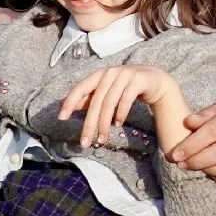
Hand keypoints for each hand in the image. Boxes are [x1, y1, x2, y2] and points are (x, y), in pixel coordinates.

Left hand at [60, 63, 190, 151]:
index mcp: (99, 75)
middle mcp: (110, 72)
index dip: (70, 102)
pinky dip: (121, 113)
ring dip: (105, 123)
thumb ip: (86, 99)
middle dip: (89, 124)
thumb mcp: (104, 93)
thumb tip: (62, 106)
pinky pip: (126, 99)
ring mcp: (125, 74)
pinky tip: (118, 124)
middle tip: (84, 143)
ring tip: (102, 139)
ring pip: (110, 102)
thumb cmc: (125, 87)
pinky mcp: (138, 79)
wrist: (154, 80)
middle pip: (96, 101)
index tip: (61, 118)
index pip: (80, 88)